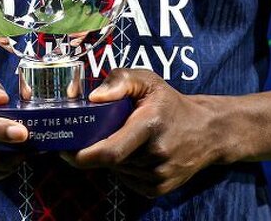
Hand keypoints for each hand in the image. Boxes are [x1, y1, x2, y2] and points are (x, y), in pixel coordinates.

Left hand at [62, 69, 217, 197]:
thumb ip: (120, 80)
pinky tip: (134, 151)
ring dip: (111, 157)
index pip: (109, 151)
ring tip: (121, 137)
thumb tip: (93, 97)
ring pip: (117, 170)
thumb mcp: (148, 80)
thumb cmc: (170, 102)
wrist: (207, 131)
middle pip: (110, 160)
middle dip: (94, 150)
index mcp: (150, 126)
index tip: (64, 148)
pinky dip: (123, 167)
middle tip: (87, 135)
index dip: (81, 155)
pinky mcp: (159, 189)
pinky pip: (127, 180)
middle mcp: (155, 155)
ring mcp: (159, 176)